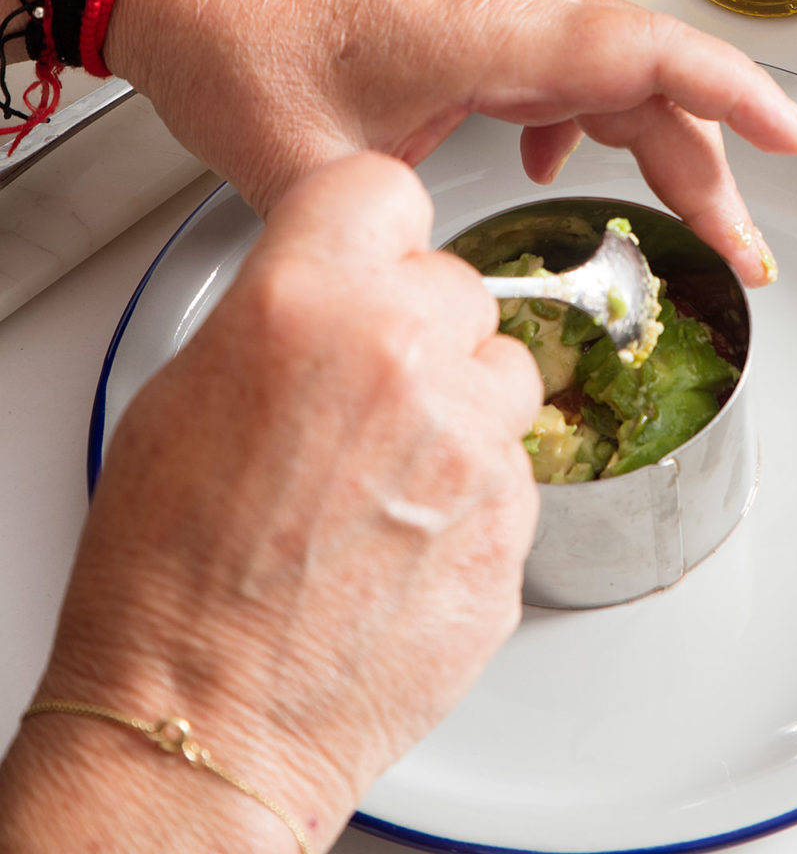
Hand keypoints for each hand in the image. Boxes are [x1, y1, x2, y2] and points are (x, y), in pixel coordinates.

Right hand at [5, 154, 540, 852]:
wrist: (203, 719)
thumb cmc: (168, 573)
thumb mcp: (186, 388)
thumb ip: (282, 310)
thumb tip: (335, 288)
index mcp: (305, 300)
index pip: (388, 189)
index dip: (375, 227)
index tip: (371, 251)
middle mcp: (401, 353)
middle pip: (455, 281)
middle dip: (419, 324)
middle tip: (362, 390)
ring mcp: (470, 438)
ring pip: (502, 367)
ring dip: (460, 402)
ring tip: (384, 470)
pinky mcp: (513, 518)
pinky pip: (515, 462)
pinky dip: (475, 486)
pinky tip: (404, 530)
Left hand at [106, 0, 796, 285]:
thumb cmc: (230, 34)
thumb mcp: (302, 164)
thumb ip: (384, 239)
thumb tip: (435, 304)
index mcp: (483, 27)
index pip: (643, 52)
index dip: (733, 95)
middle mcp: (500, 6)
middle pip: (644, 74)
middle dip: (710, 161)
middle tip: (746, 253)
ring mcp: (482, 8)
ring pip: (607, 70)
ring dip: (655, 141)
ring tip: (688, 222)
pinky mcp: (457, 20)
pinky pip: (555, 65)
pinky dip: (582, 119)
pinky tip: (554, 167)